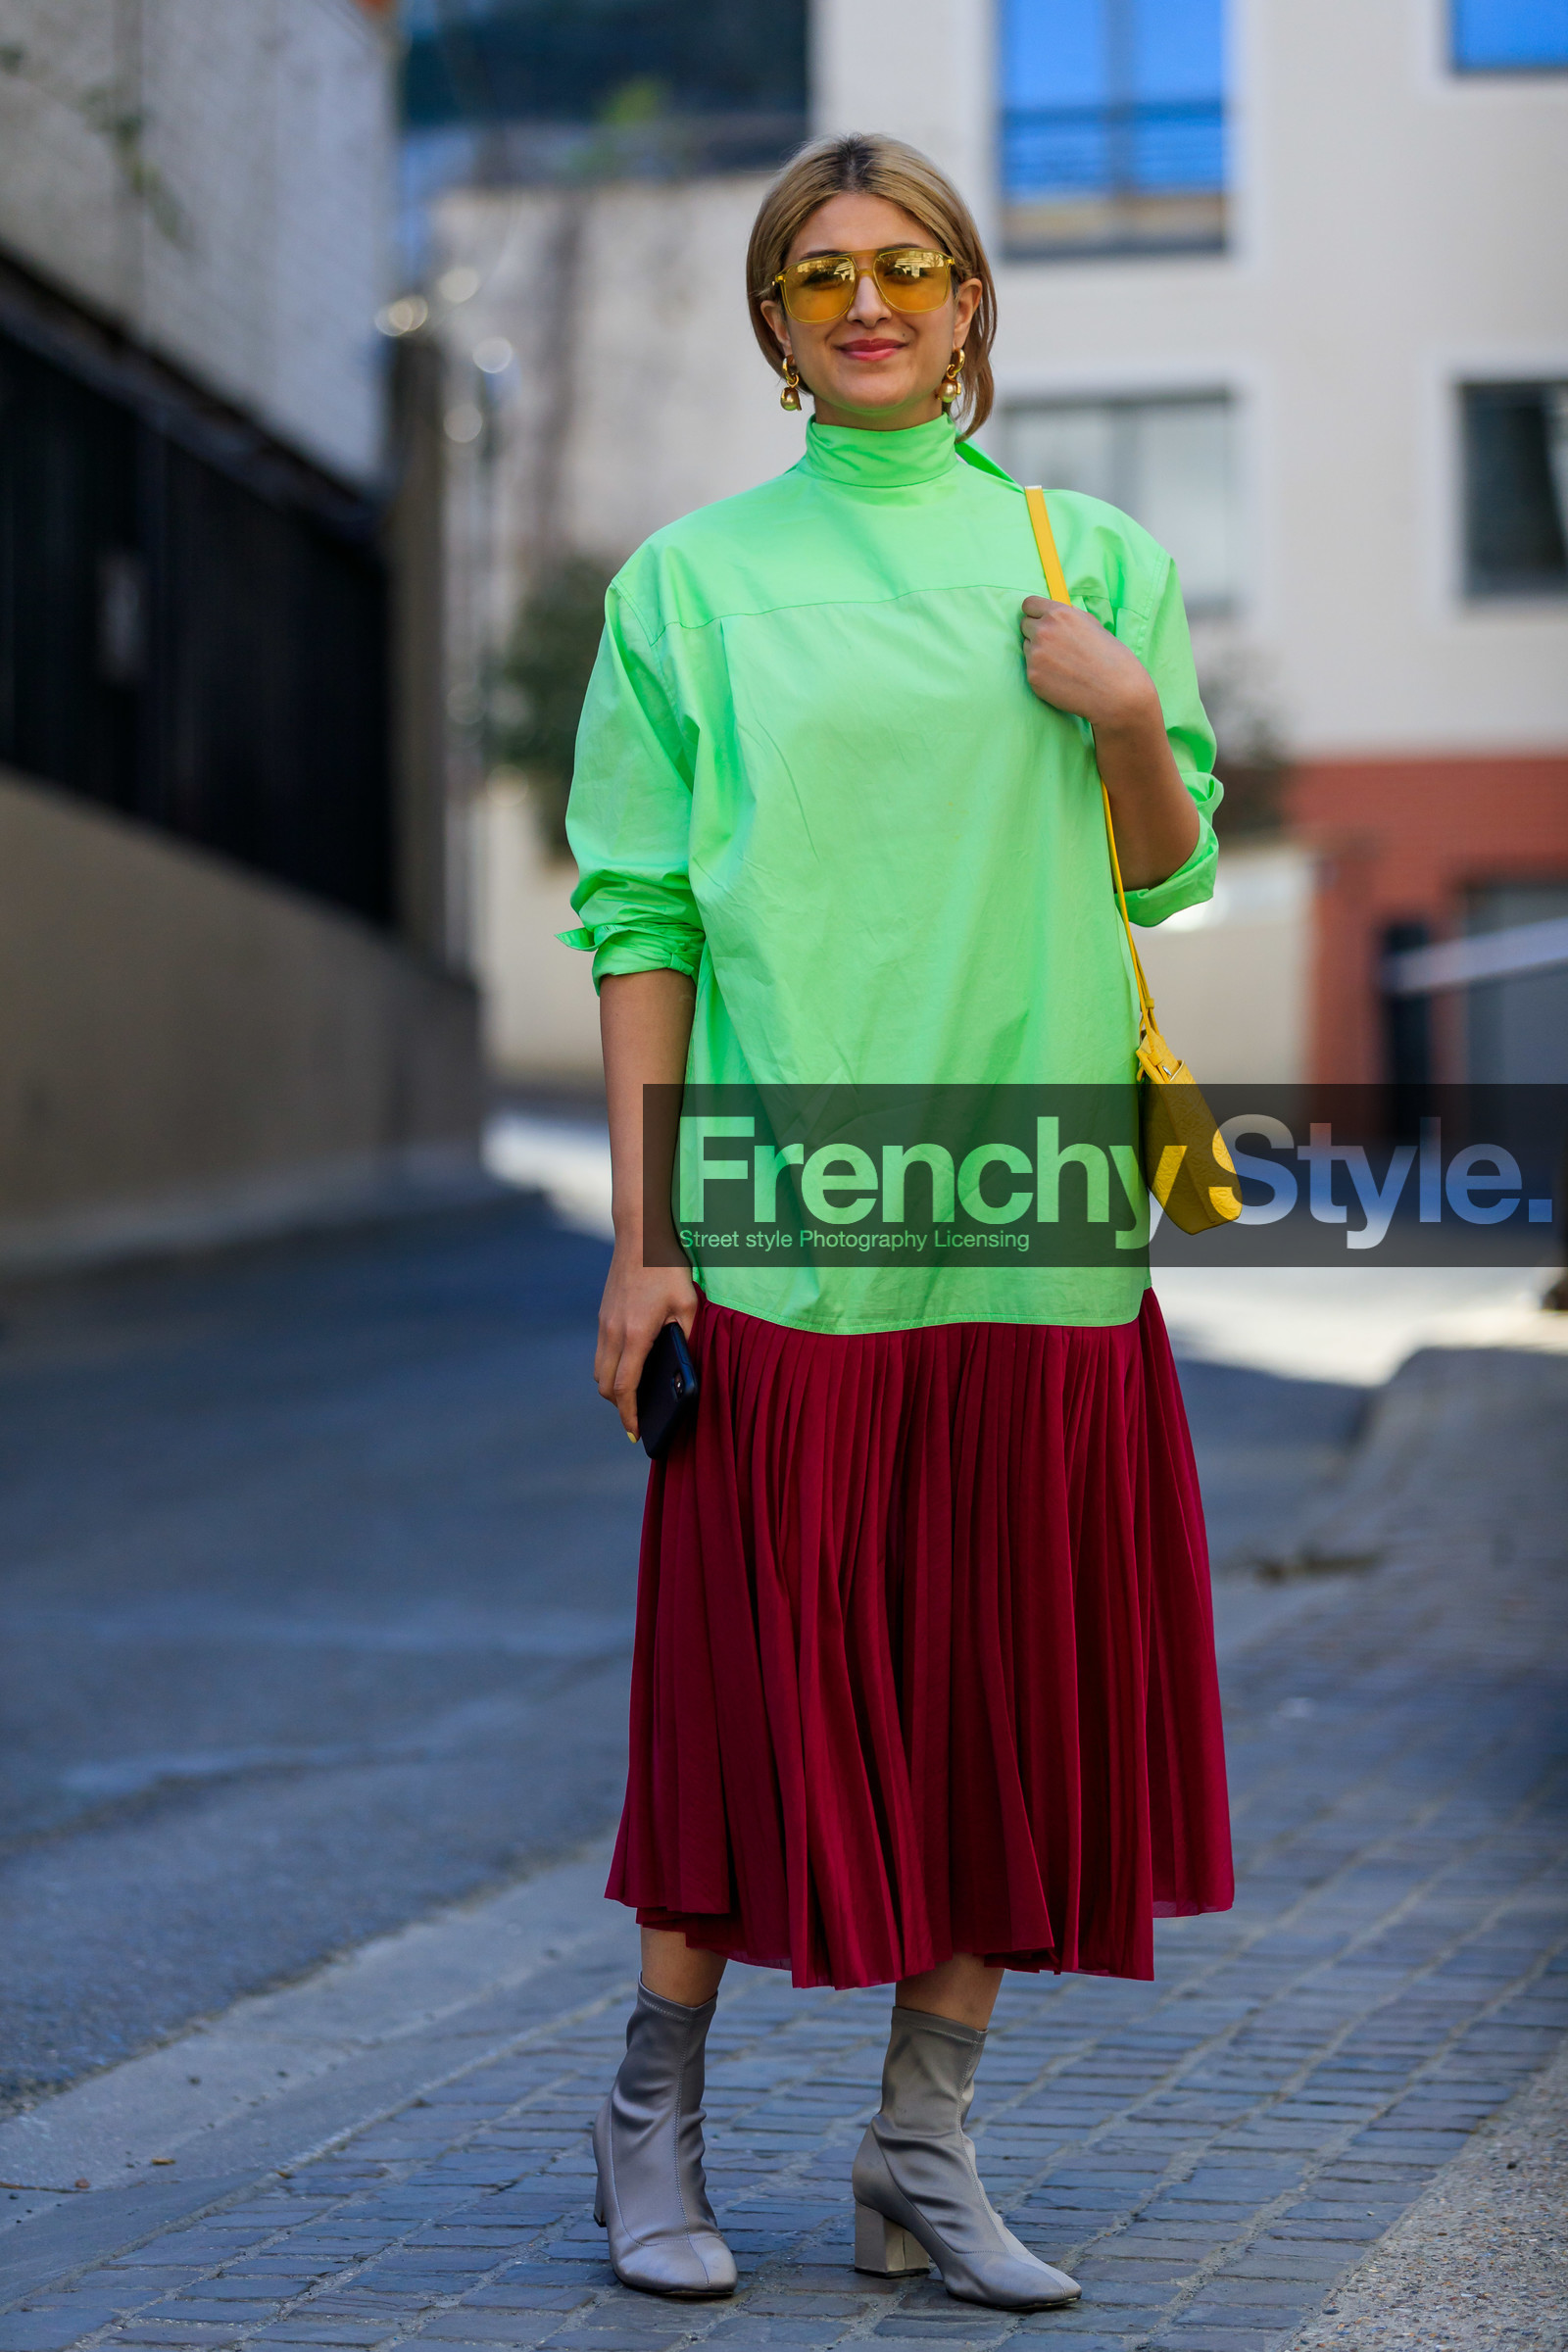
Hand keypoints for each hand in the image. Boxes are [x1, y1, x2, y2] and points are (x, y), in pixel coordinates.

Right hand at [595, 1240, 698, 1441]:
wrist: (639, 1235)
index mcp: (635, 1334)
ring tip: (634, 1396)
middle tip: (638, 1418)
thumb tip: (686, 1366)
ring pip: (599, 1370)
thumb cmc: (668, 1267)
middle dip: (620, 1406)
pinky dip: (611, 1367)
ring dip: (613, 1387)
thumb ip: (687, 1337)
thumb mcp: (689, 1303)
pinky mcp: (602, 1315)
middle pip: (605, 1385)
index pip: (624, 1387)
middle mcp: (612, 1332)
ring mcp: (603, 1323)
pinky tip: (630, 1367)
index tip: (635, 1433)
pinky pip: (602, 1352)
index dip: (629, 1415)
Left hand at [1020, 597, 1158, 731]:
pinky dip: (1042, 673)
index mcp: (1060, 614)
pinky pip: (1031, 669)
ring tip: (1063, 664)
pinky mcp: (1033, 677)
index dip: (1035, 613)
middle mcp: (1044, 631)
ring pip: (1027, 647)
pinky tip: (1062, 679)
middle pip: (1024, 625)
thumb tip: (1055, 613)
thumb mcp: (1094, 625)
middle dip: (1036, 632)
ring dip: (1038, 653)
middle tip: (1055, 646)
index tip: (1038, 619)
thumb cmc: (1111, 658)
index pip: (1029, 604)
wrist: (1116, 692)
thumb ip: (1071, 617)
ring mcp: (1036, 655)